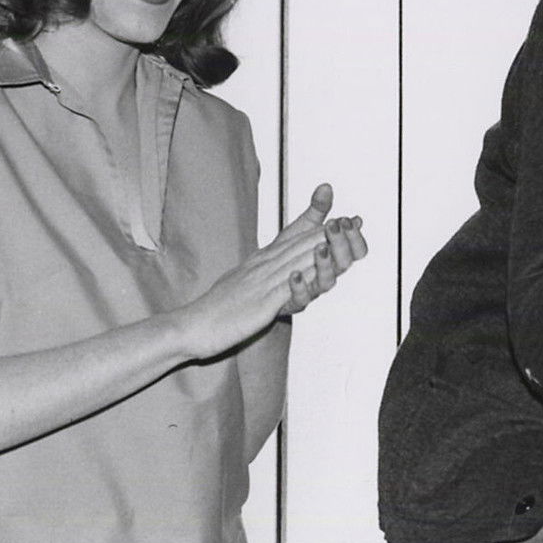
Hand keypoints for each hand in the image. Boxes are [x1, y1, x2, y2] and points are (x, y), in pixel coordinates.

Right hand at [178, 183, 367, 354]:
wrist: (192, 325)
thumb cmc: (217, 308)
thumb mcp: (242, 282)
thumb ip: (261, 271)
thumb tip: (280, 269)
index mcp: (260, 262)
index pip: (291, 239)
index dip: (317, 226)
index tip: (341, 216)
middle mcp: (262, 268)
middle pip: (299, 246)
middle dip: (327, 232)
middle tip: (350, 219)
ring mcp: (261, 285)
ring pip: (295, 262)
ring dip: (319, 248)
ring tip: (339, 235)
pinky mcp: (260, 305)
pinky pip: (285, 291)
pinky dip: (302, 279)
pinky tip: (316, 271)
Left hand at [278, 184, 368, 314]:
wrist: (258, 282)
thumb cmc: (285, 257)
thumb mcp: (300, 230)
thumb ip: (316, 211)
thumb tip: (325, 187)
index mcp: (331, 256)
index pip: (354, 249)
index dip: (354, 237)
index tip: (347, 221)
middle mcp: (325, 273)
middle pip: (344, 263)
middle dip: (341, 244)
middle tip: (333, 227)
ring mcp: (311, 288)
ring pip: (327, 281)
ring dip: (325, 264)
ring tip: (320, 248)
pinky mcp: (293, 301)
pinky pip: (301, 298)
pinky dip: (299, 286)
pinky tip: (294, 275)